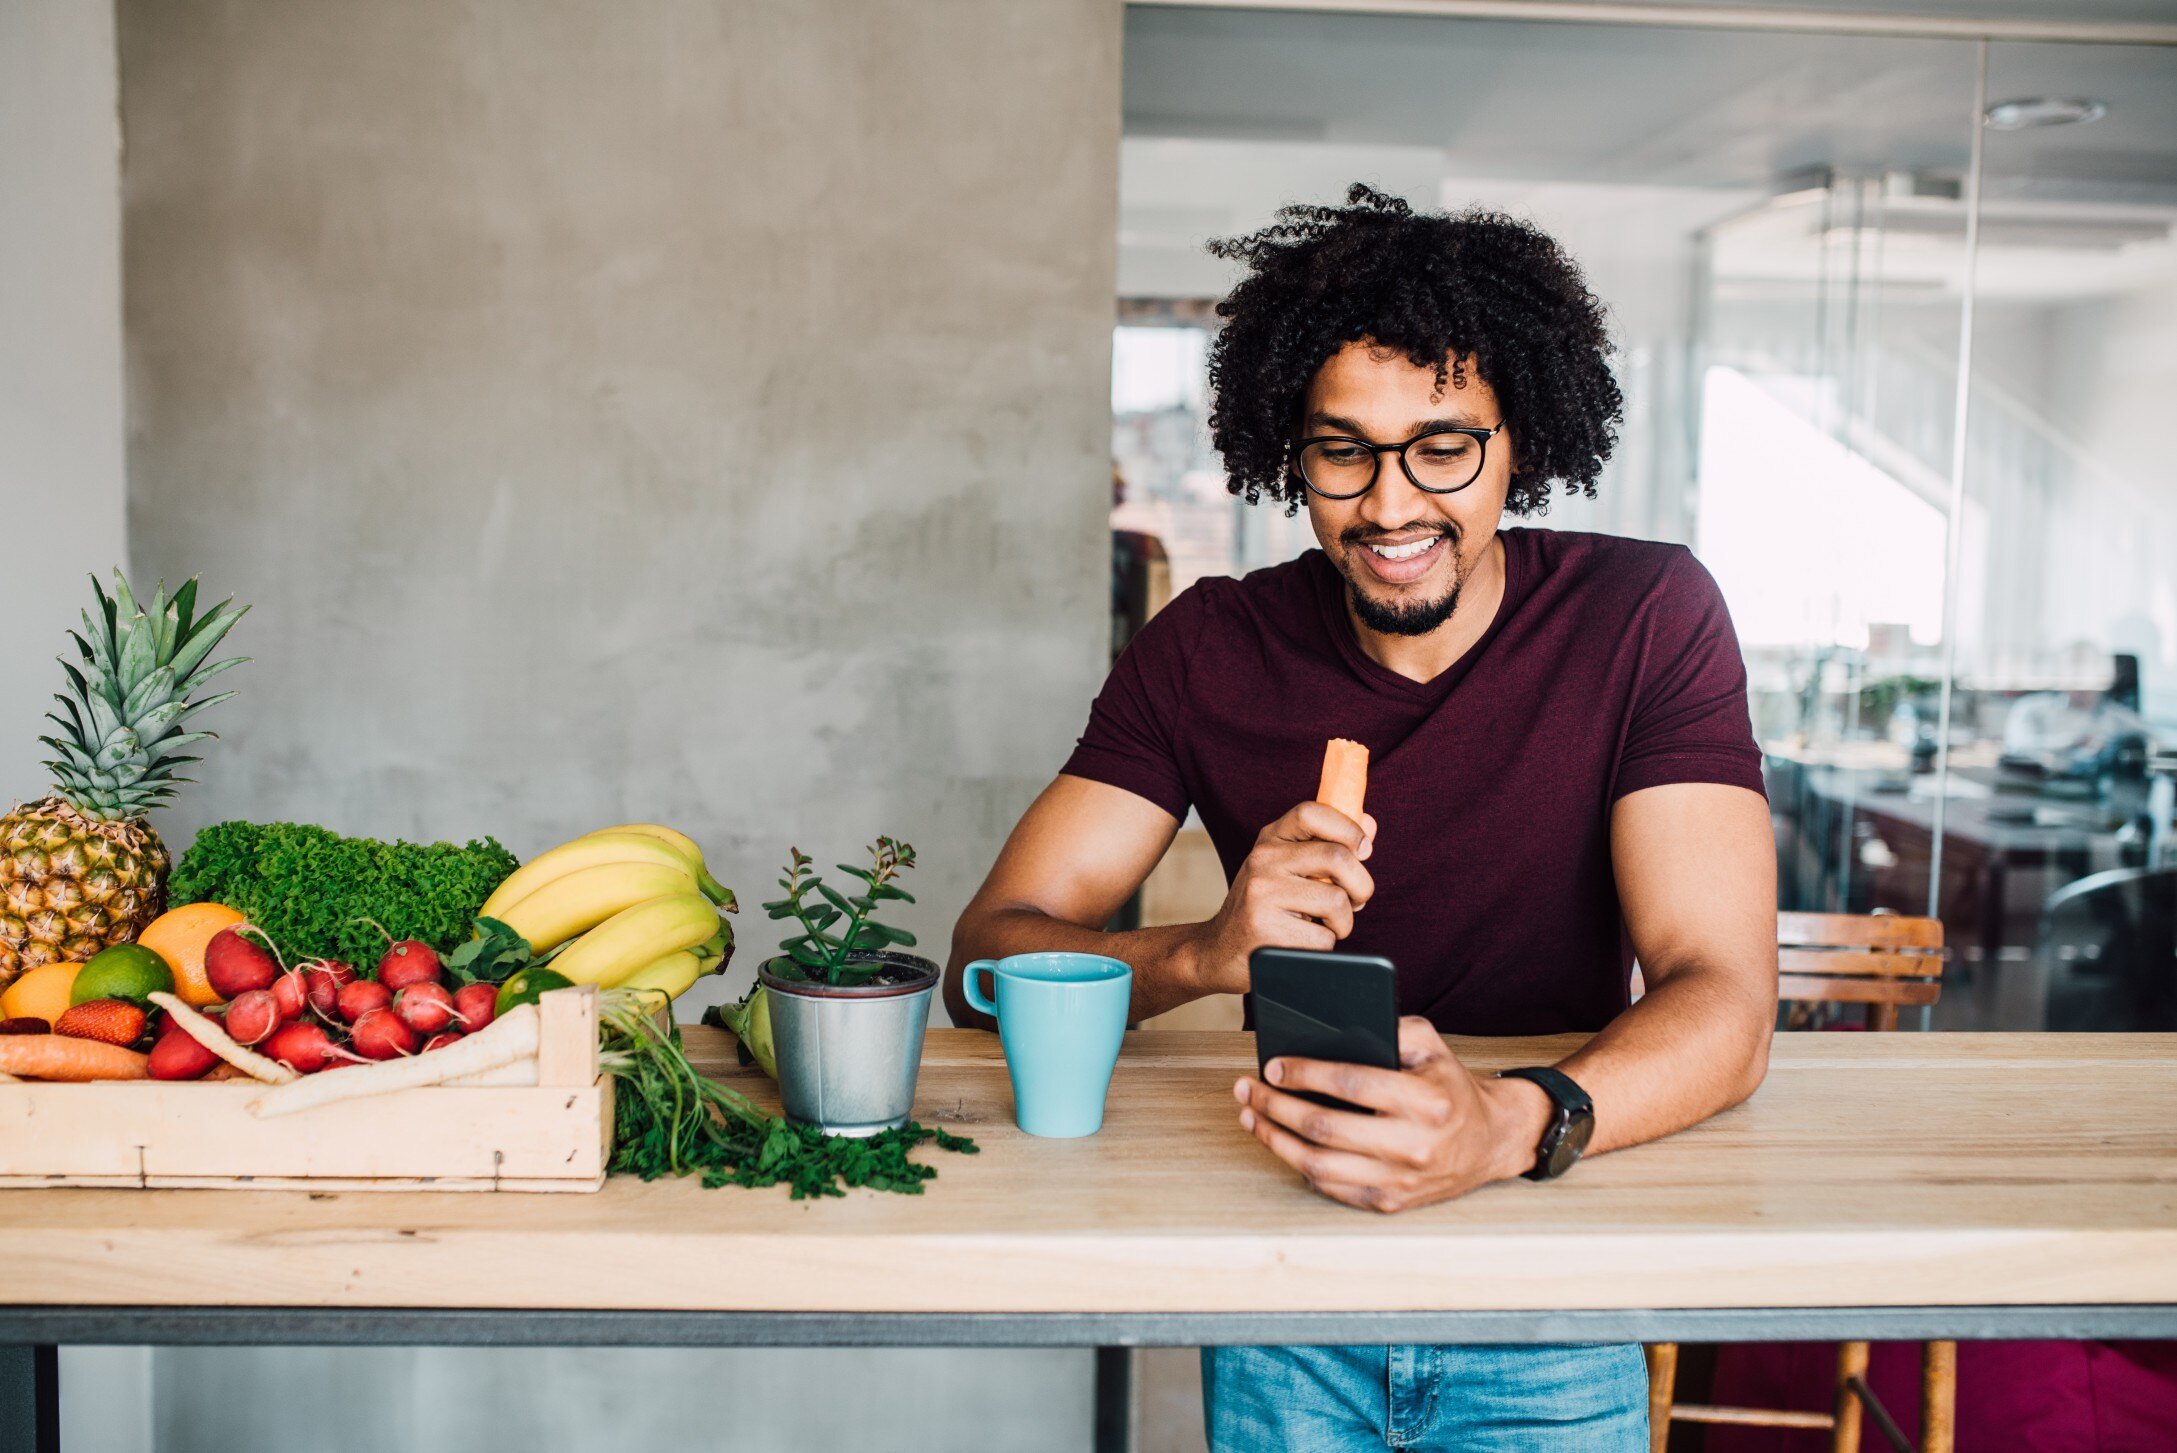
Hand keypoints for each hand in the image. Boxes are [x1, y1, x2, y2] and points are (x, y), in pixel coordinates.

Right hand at [1187, 801, 1375, 995]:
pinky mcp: (1265, 929)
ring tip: (1324, 926)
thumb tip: (1369, 824)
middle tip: (1356, 901)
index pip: (1311, 813)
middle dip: (1362, 885)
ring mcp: (1261, 894)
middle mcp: (1262, 860)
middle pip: (1337, 857)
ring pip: (1336, 901)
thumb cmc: (1265, 908)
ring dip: (1343, 922)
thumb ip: (1328, 846)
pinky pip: (1323, 937)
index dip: (1348, 828)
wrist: (1219, 951)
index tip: (1362, 850)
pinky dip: (1323, 945)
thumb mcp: (1288, 869)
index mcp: (1270, 840)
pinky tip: (1302, 943)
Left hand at [1233, 1017, 1555, 1212]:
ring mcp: (1400, 1181)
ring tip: (1250, 1115)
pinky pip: (1331, 1187)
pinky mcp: (1390, 1203)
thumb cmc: (1451, 1085)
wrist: (1491, 1141)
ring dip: (1274, 1139)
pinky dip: (1298, 1164)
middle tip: (1247, 1088)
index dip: (1305, 1074)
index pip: (1351, 1084)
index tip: (1272, 1065)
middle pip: (1324, 1127)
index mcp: (1425, 1101)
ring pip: (1318, 1165)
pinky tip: (1280, 1142)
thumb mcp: (1432, 1044)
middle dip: (1274, 1106)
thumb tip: (1329, 1028)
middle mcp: (1413, 1146)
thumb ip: (1389, 1027)